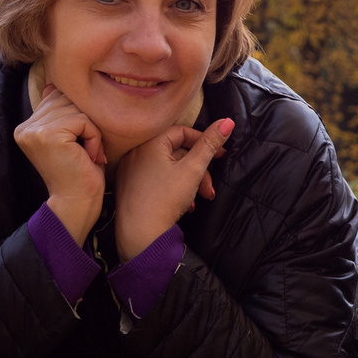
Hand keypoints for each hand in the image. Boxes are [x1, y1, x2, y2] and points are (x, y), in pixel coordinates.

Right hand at [16, 78, 106, 242]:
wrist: (76, 205)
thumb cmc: (78, 175)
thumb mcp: (67, 140)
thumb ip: (57, 114)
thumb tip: (51, 86)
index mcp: (25, 128)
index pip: (57, 99)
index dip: (76, 119)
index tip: (76, 148)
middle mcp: (25, 128)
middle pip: (67, 102)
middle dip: (84, 125)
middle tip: (84, 153)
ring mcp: (34, 130)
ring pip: (76, 110)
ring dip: (90, 132)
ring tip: (85, 155)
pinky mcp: (48, 134)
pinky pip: (83, 120)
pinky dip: (93, 138)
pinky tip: (87, 157)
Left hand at [114, 116, 233, 258]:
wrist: (141, 235)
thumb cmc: (166, 199)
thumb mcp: (193, 170)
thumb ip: (210, 144)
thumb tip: (228, 121)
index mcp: (150, 143)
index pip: (182, 132)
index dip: (203, 142)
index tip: (220, 156)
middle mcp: (136, 152)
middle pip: (176, 153)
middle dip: (198, 170)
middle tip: (209, 188)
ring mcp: (130, 170)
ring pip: (168, 168)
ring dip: (189, 182)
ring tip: (199, 199)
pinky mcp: (129, 186)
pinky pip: (156, 179)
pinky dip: (173, 188)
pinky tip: (183, 206)